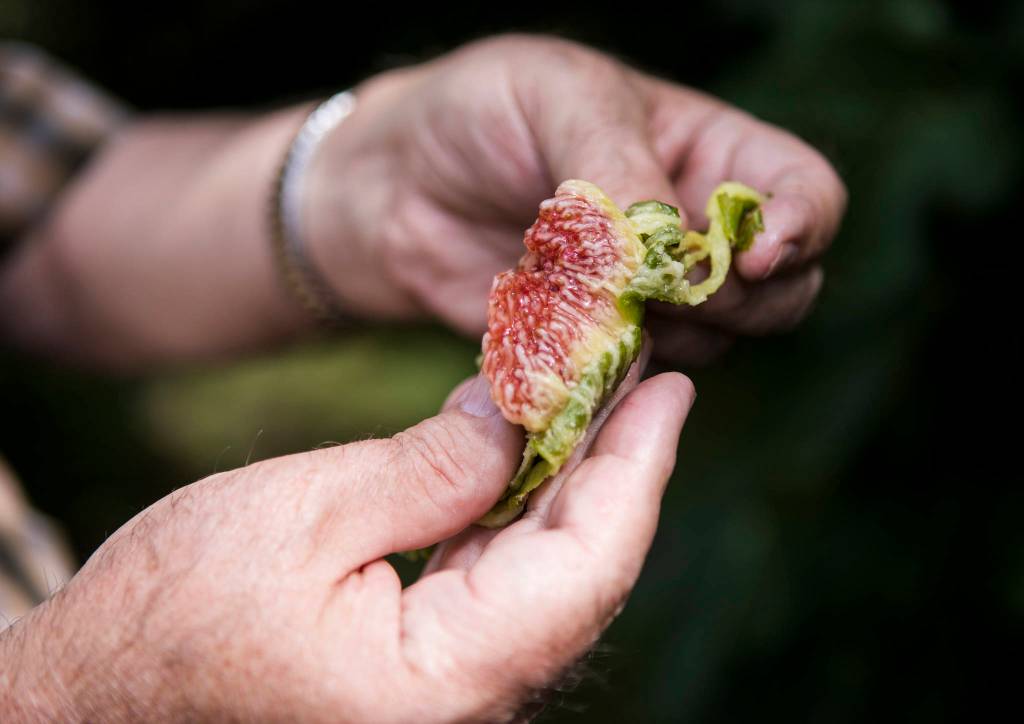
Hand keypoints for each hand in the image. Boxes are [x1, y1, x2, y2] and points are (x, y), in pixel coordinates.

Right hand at [0, 372, 692, 720]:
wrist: (93, 699)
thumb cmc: (167, 615)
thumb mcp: (298, 515)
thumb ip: (427, 469)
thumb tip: (518, 414)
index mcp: (437, 685)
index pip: (583, 568)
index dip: (638, 471)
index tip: (671, 390)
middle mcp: (461, 705)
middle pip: (579, 573)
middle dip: (618, 469)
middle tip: (647, 379)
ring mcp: (445, 694)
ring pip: (545, 578)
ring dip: (574, 486)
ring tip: (601, 401)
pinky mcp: (421, 672)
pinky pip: (498, 587)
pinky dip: (521, 515)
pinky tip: (530, 457)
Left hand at [306, 35, 845, 364]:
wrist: (391, 185)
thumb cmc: (477, 111)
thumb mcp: (556, 98)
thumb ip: (617, 169)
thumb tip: (668, 252)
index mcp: (707, 152)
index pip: (805, 192)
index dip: (801, 225)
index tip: (757, 253)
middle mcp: (693, 231)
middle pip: (781, 290)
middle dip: (738, 298)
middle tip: (660, 287)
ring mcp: (648, 297)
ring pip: (711, 343)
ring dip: (664, 335)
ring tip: (578, 299)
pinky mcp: (595, 346)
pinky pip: (633, 378)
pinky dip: (609, 371)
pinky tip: (556, 340)